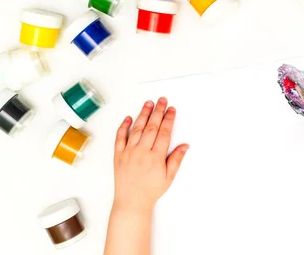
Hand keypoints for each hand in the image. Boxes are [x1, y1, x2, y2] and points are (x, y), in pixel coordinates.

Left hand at [113, 98, 188, 212]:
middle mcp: (142, 152)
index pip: (164, 133)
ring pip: (136, 128)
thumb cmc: (150, 191)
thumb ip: (176, 159)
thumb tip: (185, 145)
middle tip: (162, 100)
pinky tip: (128, 117)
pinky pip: (120, 137)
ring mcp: (128, 152)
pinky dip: (124, 126)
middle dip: (158, 111)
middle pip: (151, 126)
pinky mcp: (118, 155)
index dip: (169, 119)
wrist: (131, 202)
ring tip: (148, 103)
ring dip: (143, 114)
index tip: (172, 110)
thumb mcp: (169, 177)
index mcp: (155, 157)